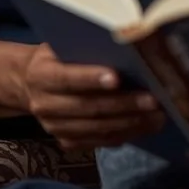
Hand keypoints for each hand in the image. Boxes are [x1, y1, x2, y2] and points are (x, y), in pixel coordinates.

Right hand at [19, 44, 165, 150]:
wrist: (31, 84)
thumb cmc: (59, 57)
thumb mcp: (63, 46)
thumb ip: (86, 50)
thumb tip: (126, 48)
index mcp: (40, 75)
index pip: (67, 78)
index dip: (91, 78)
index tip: (117, 78)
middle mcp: (44, 104)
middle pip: (87, 107)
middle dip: (123, 104)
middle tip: (153, 100)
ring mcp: (54, 127)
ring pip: (96, 128)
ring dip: (130, 123)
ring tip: (157, 116)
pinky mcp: (66, 141)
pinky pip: (98, 142)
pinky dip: (124, 134)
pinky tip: (146, 126)